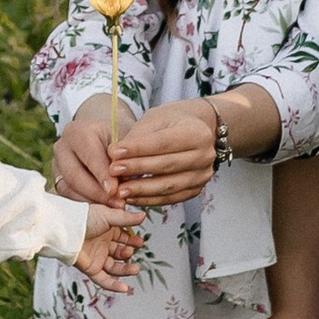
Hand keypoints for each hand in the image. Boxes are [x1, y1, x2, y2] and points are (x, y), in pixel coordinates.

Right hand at [52, 108, 127, 207]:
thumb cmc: (117, 136)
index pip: (90, 158)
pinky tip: (102, 208)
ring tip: (112, 208)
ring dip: (91, 201)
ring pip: (69, 188)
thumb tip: (118, 187)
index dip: (103, 176)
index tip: (115, 191)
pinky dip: (85, 202)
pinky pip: (68, 194)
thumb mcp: (125, 141)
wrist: (103, 133)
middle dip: (97, 193)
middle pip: (75, 176)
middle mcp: (62, 147)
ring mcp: (56, 163)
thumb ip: (122, 160)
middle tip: (117, 204)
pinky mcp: (57, 177)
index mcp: (78, 132)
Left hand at [73, 204, 142, 290]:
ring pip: (114, 267)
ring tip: (135, 269)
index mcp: (107, 230)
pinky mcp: (91, 268)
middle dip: (128, 254)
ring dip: (125, 270)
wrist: (65, 229)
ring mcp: (97, 257)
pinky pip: (104, 280)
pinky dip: (114, 285)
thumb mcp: (108, 216)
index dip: (132, 241)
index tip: (140, 243)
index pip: (123, 238)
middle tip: (132, 252)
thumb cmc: (83, 218)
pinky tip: (125, 288)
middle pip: (120, 254)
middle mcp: (102, 244)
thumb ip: (126, 219)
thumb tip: (143, 216)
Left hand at [107, 97, 222, 204]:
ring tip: (120, 189)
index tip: (114, 152)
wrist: (197, 131)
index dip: (138, 149)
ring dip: (142, 189)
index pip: (163, 143)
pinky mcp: (197, 189)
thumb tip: (114, 154)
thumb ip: (137, 136)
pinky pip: (171, 198)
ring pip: (169, 185)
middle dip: (137, 169)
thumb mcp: (156, 119)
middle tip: (114, 171)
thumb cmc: (172, 122)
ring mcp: (203, 175)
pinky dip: (150, 199)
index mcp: (197, 132)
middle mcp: (205, 155)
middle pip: (167, 165)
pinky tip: (133, 198)